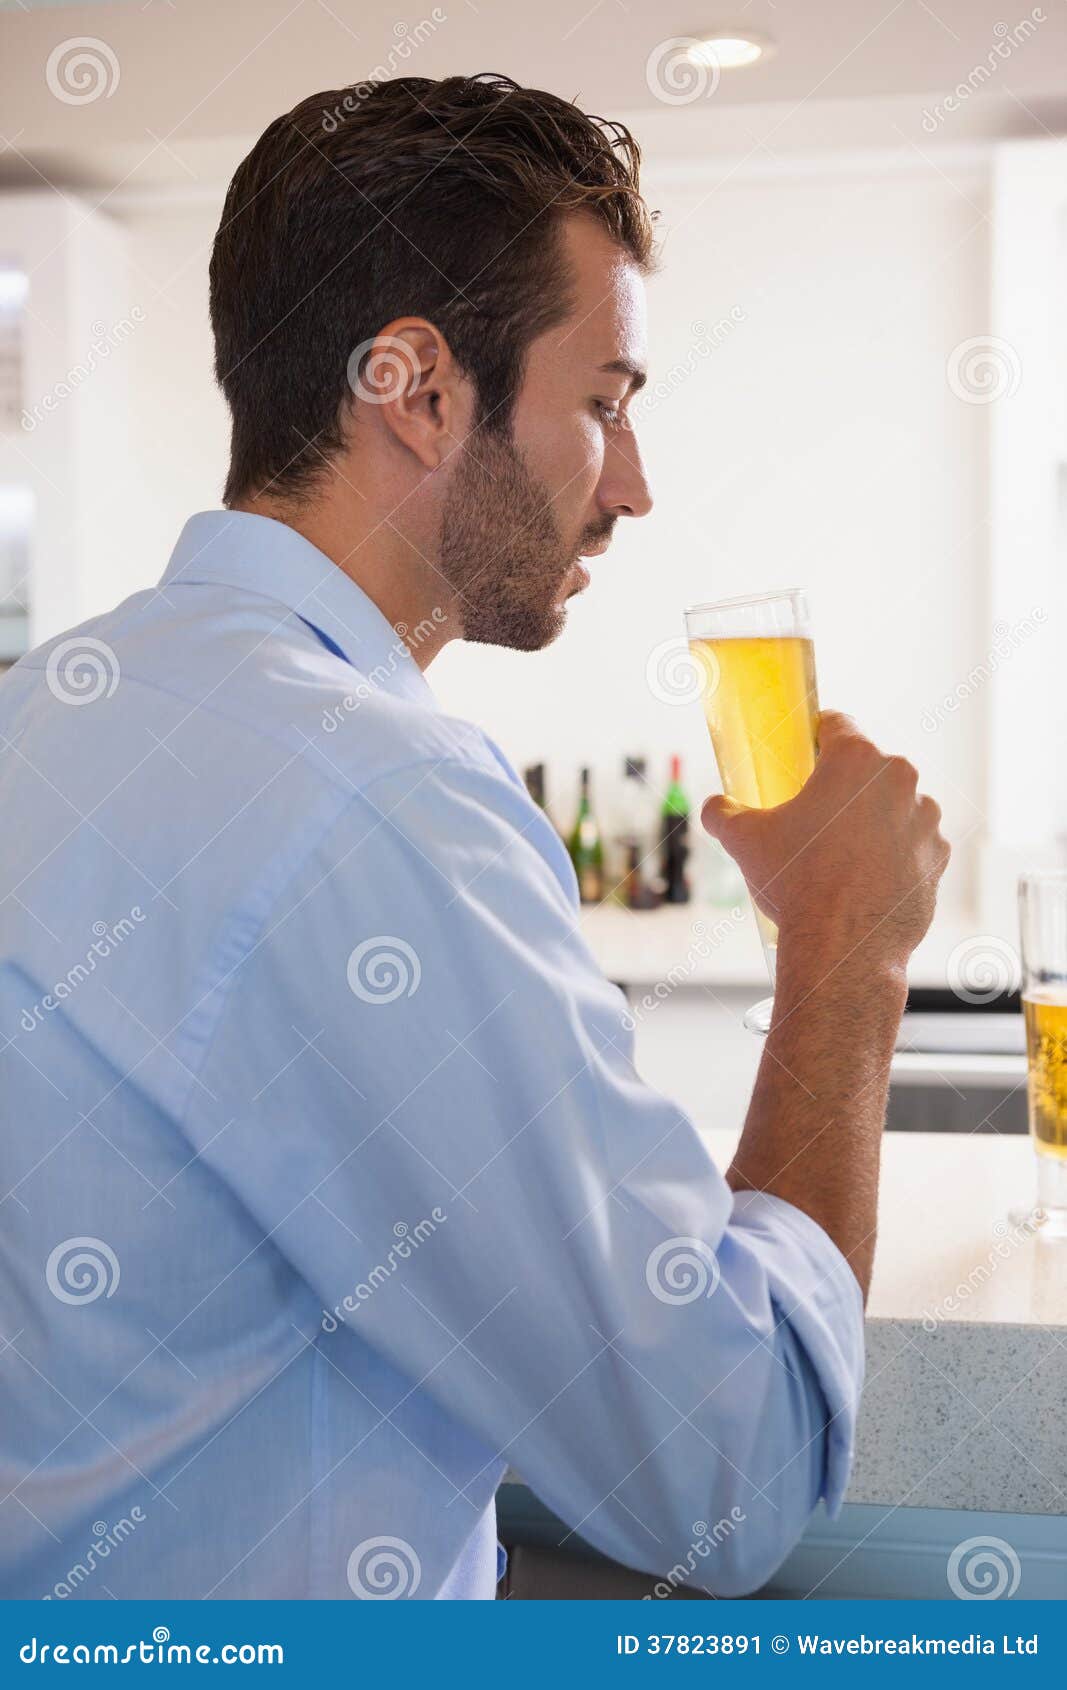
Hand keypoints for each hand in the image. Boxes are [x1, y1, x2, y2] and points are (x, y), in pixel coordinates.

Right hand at [701, 711, 949, 973]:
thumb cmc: (796, 883)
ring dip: (873, 822)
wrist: (841, 947)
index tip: (805, 754)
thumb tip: (714, 808)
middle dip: (844, 788)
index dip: (816, 737)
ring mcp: (925, 820)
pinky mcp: (938, 858)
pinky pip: (912, 845)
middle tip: (815, 818)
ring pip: (894, 807)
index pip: (837, 724)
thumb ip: (724, 812)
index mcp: (856, 760)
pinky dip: (894, 856)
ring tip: (840, 857)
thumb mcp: (744, 840)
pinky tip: (865, 880)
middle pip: (868, 769)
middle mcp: (900, 781)